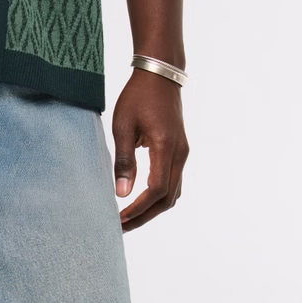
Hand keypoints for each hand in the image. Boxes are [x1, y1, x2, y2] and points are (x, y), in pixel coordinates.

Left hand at [111, 70, 187, 230]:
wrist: (160, 75)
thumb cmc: (138, 96)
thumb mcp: (123, 126)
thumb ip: (123, 161)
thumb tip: (122, 194)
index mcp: (165, 147)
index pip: (155, 190)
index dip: (138, 209)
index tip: (119, 219)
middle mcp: (179, 154)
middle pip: (167, 199)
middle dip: (144, 216)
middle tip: (121, 227)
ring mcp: (183, 153)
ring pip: (173, 193)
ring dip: (152, 209)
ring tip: (129, 218)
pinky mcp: (180, 151)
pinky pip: (173, 182)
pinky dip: (159, 197)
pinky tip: (140, 200)